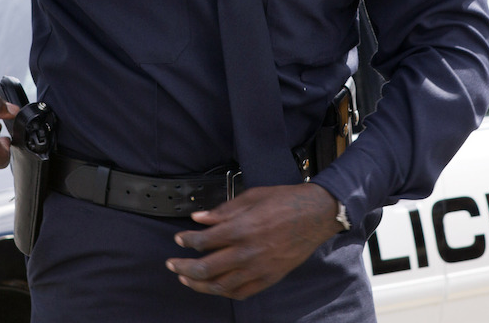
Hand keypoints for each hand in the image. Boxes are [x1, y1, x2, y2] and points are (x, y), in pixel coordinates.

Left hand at [166, 182, 343, 299]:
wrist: (316, 214)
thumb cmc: (285, 201)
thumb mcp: (252, 197)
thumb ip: (223, 210)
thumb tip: (199, 218)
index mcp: (242, 228)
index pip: (204, 241)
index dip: (187, 241)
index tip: (179, 239)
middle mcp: (248, 252)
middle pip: (206, 268)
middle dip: (184, 267)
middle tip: (172, 264)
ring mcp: (259, 268)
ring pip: (221, 285)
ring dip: (199, 284)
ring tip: (186, 279)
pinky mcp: (269, 278)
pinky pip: (241, 292)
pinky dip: (224, 292)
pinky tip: (214, 287)